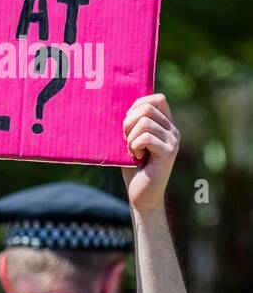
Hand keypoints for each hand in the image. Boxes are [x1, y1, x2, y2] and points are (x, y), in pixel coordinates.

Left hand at [121, 93, 178, 211]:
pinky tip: (136, 156)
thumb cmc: (133, 167)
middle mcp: (173, 130)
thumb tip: (120, 104)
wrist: (142, 194)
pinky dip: (134, 146)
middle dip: (128, 122)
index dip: (137, 105)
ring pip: (144, 122)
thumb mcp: (130, 140)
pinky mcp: (169, 152)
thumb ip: (132, 123)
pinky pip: (145, 138)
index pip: (157, 98)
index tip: (127, 123)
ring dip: (130, 137)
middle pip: (147, 107)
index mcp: (165, 124)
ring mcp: (173, 140)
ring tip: (132, 150)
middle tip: (125, 140)